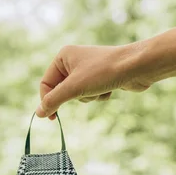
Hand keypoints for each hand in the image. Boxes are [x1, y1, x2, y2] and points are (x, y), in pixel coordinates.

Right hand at [36, 44, 151, 118]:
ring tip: (100, 88)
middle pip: (62, 90)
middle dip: (75, 96)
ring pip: (78, 94)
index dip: (48, 100)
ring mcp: (87, 69)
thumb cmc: (104, 72)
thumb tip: (38, 113)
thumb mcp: (74, 88)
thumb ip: (53, 101)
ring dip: (88, 97)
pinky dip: (99, 95)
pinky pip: (91, 93)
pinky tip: (110, 88)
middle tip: (84, 94)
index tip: (51, 118)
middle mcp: (73, 60)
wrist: (137, 67)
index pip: (46, 83)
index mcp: (63, 56)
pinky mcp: (100, 77)